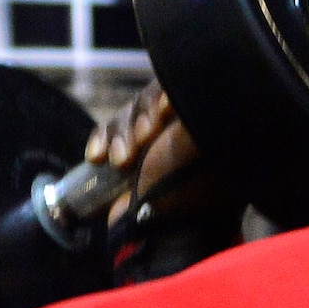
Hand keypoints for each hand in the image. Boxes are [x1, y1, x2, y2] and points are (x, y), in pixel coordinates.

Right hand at [86, 82, 239, 241]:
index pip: (186, 84)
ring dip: (121, 134)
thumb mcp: (203, 138)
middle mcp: (187, 127)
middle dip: (142, 116)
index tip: (168, 110)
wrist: (167, 234)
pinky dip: (102, 140)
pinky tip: (99, 156)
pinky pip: (109, 132)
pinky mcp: (133, 156)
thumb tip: (203, 72)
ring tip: (123, 161)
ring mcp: (159, 142)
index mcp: (210, 119)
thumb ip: (202, 104)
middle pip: (153, 97)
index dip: (168, 93)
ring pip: (128, 114)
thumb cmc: (193, 187)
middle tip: (147, 137)